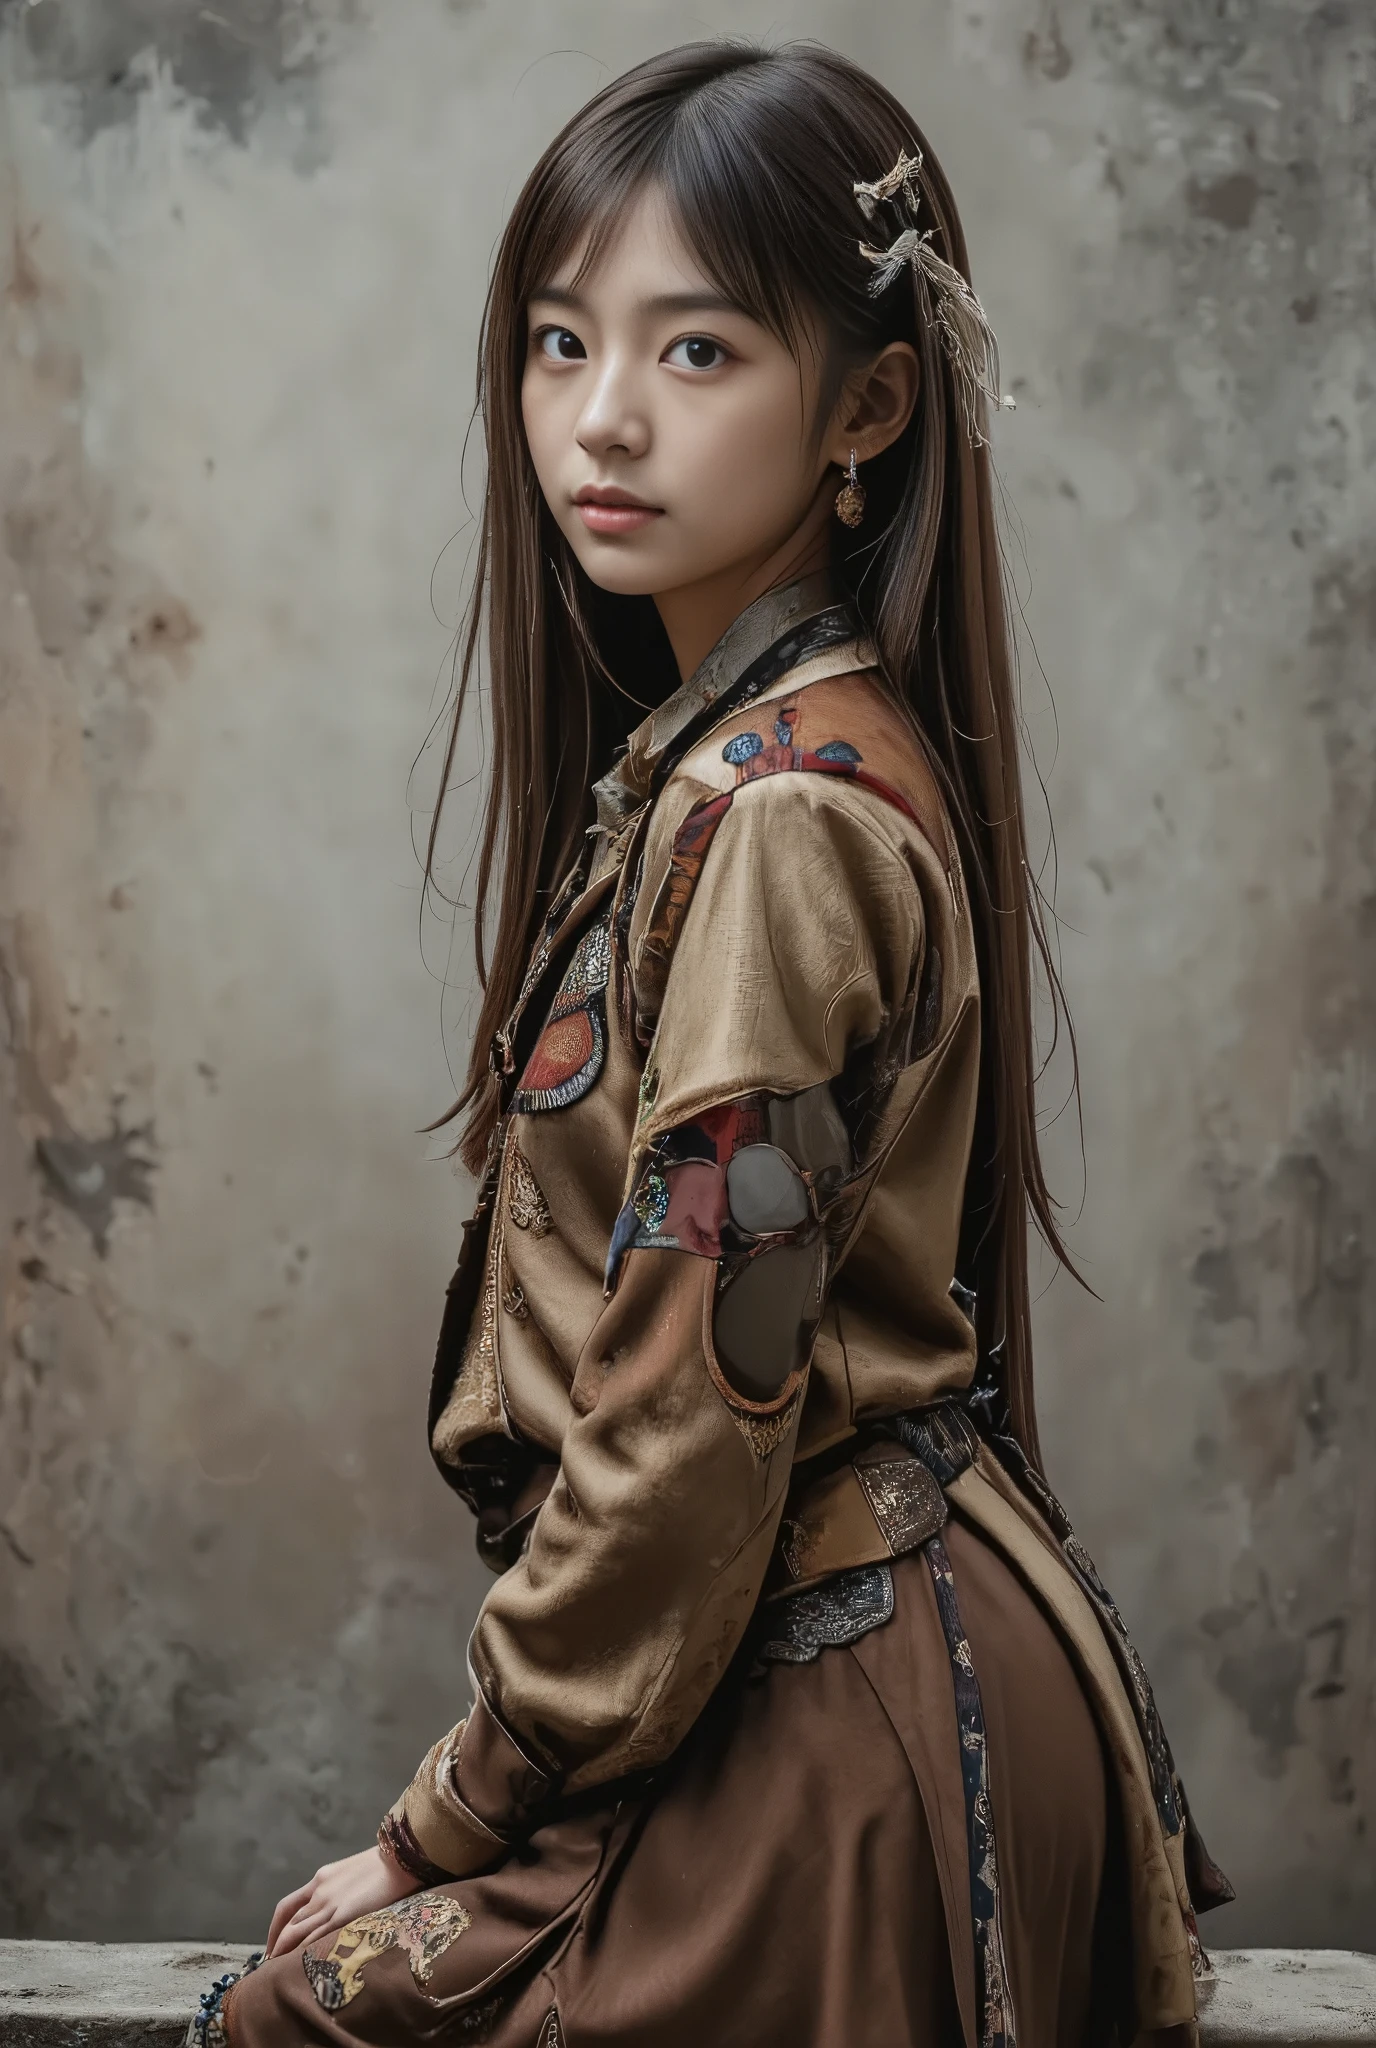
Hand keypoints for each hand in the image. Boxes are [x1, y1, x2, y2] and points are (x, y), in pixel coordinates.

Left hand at [266, 1846, 420, 1958]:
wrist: (400, 1859)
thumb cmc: (382, 1866)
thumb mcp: (350, 1873)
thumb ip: (337, 1889)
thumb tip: (334, 1907)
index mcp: (320, 1878)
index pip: (288, 1906)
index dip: (276, 1928)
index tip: (273, 1944)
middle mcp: (319, 1891)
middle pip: (287, 1923)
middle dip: (275, 1945)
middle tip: (270, 1964)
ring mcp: (329, 1904)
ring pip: (295, 1933)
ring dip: (283, 1953)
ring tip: (278, 1971)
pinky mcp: (343, 1916)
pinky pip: (314, 1937)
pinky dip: (301, 1953)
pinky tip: (298, 1966)